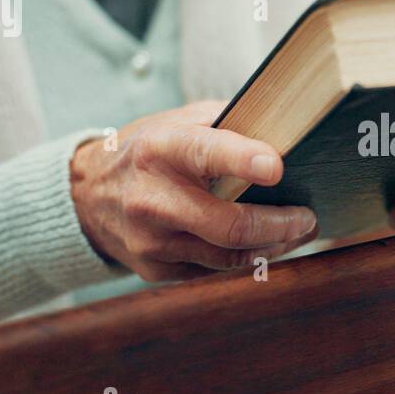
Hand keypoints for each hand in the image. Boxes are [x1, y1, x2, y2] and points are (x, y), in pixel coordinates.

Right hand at [70, 100, 317, 281]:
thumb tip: (285, 130)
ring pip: (228, 256)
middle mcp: (151, 198)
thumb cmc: (149, 152)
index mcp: (159, 150)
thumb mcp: (177, 123)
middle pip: (228, 224)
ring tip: (299, 231)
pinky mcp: (155, 270)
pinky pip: (214, 269)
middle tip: (308, 217)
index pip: (204, 153)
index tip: (277, 167)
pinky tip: (266, 244)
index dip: (243, 160)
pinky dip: (246, 258)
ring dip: (273, 246)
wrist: (86, 196)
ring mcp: (151, 241)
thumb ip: (226, 124)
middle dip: (280, 224)